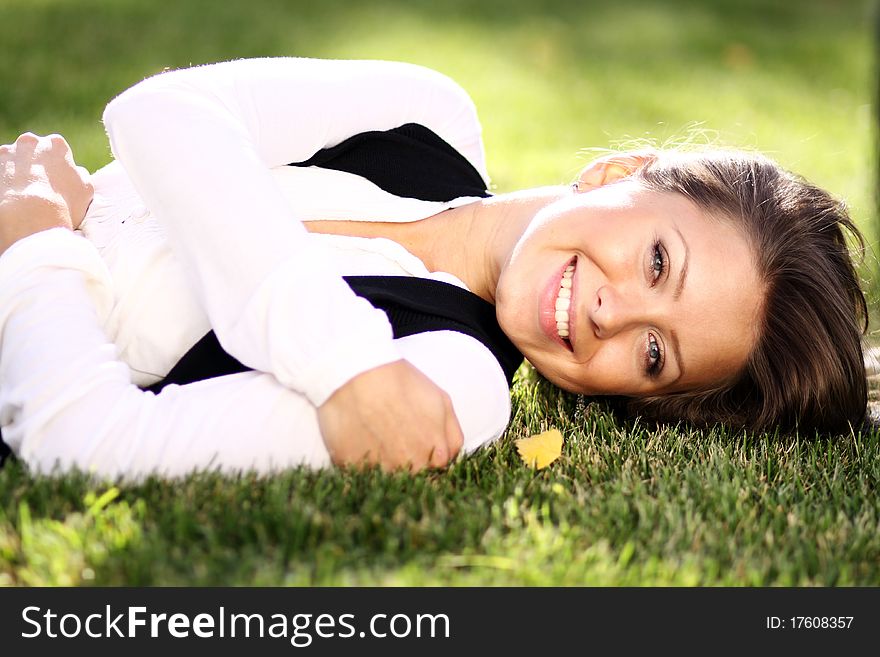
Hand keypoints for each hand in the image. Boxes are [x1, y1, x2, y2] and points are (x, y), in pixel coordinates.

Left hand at [0, 132, 93, 253]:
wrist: (29, 216)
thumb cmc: (63, 203)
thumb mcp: (87, 189)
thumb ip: (81, 175)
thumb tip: (76, 171)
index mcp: (55, 144)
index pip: (57, 149)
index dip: (59, 166)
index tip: (59, 182)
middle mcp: (29, 142)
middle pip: (33, 151)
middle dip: (36, 165)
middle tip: (41, 188)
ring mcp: (6, 153)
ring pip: (13, 161)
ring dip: (18, 173)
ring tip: (25, 196)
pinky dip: (4, 183)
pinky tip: (12, 198)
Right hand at [317, 360, 464, 472]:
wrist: (356, 373)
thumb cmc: (400, 382)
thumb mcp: (441, 401)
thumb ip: (452, 436)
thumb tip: (447, 460)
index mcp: (434, 456)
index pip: (436, 472)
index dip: (427, 457)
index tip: (417, 442)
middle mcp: (409, 470)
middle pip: (413, 479)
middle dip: (407, 463)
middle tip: (395, 437)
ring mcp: (380, 472)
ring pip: (386, 479)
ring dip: (383, 465)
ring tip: (376, 435)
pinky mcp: (351, 468)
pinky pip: (359, 472)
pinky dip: (359, 460)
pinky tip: (359, 437)